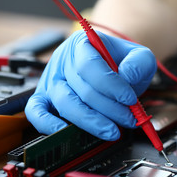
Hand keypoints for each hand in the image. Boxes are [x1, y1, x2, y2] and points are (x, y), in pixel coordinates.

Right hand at [25, 30, 156, 140]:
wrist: (113, 66)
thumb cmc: (123, 62)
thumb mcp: (140, 56)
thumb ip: (138, 64)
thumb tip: (126, 78)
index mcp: (84, 44)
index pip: (90, 64)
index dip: (110, 85)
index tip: (130, 99)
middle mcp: (63, 61)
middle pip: (81, 88)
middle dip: (109, 109)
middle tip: (129, 119)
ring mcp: (52, 80)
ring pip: (64, 103)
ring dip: (91, 121)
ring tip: (113, 131)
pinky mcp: (45, 97)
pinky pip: (36, 111)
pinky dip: (47, 124)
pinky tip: (66, 133)